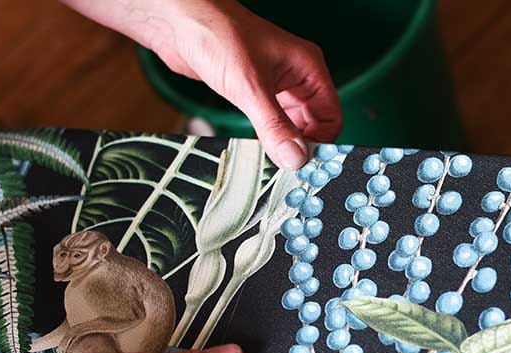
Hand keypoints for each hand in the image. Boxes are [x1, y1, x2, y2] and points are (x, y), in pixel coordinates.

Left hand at [61, 0, 342, 169]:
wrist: (179, 25)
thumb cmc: (217, 35)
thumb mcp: (250, 87)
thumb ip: (274, 126)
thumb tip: (295, 158)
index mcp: (307, 68)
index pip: (330, 116)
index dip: (321, 142)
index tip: (306, 164)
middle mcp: (295, 77)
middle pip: (313, 124)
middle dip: (301, 147)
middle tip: (286, 169)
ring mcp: (274, 85)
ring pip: (290, 125)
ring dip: (281, 144)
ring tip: (269, 161)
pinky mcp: (253, 92)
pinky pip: (269, 122)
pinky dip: (265, 138)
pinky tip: (255, 148)